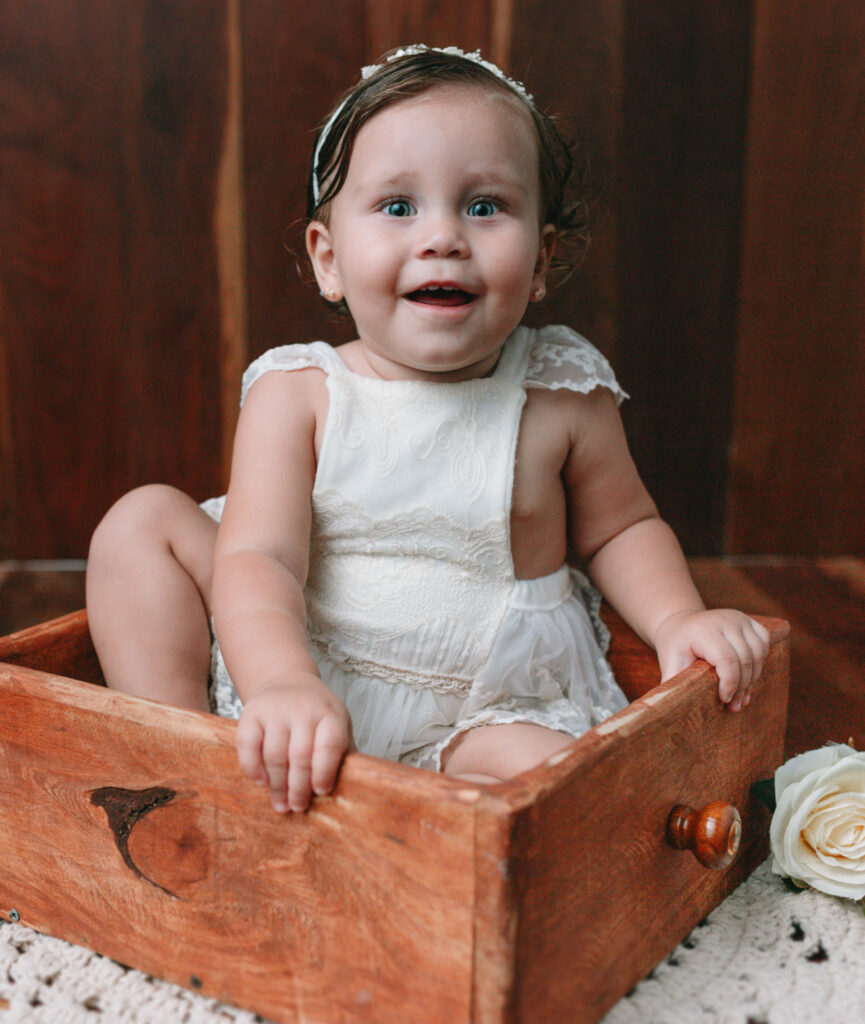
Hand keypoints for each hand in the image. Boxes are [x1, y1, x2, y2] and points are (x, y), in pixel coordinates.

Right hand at [236, 673, 352, 812]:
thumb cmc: (317, 713)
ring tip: (281, 804)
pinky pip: (247, 745)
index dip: (325, 771)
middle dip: (299, 787)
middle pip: (300, 755)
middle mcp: (303, 709)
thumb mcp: (338, 724)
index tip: (321, 791)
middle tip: (297, 807)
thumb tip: (352, 788)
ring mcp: (276, 709)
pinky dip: (253, 768)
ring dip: (277, 785)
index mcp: (330, 714)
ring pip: (274, 754)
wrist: (287, 681)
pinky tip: (262, 782)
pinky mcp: (251, 712)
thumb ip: (343, 752)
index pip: (329, 744)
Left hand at [654, 609, 770, 710]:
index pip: (727, 659)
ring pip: (758, 653)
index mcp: (704, 630)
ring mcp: (739, 618)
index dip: (730, 683)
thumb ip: (673, 682)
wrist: (681, 625)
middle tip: (733, 704)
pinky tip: (747, 674)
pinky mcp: (749, 620)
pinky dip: (759, 661)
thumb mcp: (670, 663)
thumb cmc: (675, 647)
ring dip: (752, 678)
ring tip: (741, 695)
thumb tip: (670, 707)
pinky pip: (764, 643)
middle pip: (745, 659)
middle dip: (741, 686)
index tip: (724, 699)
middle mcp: (724, 620)